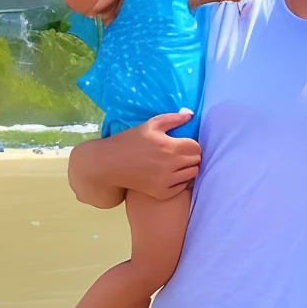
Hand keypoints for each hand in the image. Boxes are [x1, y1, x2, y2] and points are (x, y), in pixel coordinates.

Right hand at [67, 109, 199, 207]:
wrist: (110, 164)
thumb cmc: (130, 141)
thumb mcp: (151, 124)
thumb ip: (173, 119)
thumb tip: (190, 114)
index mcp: (170, 147)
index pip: (197, 148)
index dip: (191, 145)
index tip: (183, 144)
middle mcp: (171, 166)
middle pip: (196, 161)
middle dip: (191, 156)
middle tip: (179, 154)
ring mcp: (166, 182)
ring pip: (192, 175)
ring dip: (188, 168)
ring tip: (176, 164)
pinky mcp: (162, 193)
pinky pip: (182, 187)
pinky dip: (179, 181)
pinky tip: (169, 175)